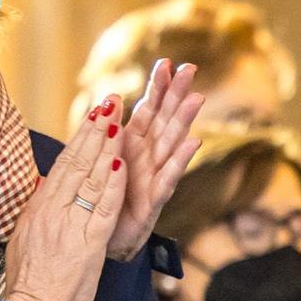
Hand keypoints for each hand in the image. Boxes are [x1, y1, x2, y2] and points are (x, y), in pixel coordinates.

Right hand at [0, 100, 128, 300]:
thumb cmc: (34, 279)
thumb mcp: (31, 237)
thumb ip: (44, 211)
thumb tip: (49, 188)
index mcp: (40, 207)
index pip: (64, 165)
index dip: (81, 138)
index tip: (96, 115)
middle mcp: (52, 210)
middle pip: (76, 162)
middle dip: (95, 130)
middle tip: (111, 102)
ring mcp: (68, 225)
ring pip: (89, 179)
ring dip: (105, 147)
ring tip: (118, 120)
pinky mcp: (85, 244)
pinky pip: (101, 209)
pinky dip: (111, 185)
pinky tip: (120, 164)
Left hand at [106, 60, 205, 262]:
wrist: (108, 238)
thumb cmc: (107, 200)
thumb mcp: (104, 160)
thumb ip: (109, 132)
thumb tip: (110, 101)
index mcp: (133, 145)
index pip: (148, 110)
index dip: (157, 87)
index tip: (166, 62)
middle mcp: (149, 157)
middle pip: (166, 119)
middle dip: (177, 93)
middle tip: (191, 68)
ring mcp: (154, 177)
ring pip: (172, 143)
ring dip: (184, 120)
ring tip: (197, 98)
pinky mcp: (154, 199)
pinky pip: (169, 176)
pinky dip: (180, 159)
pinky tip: (194, 142)